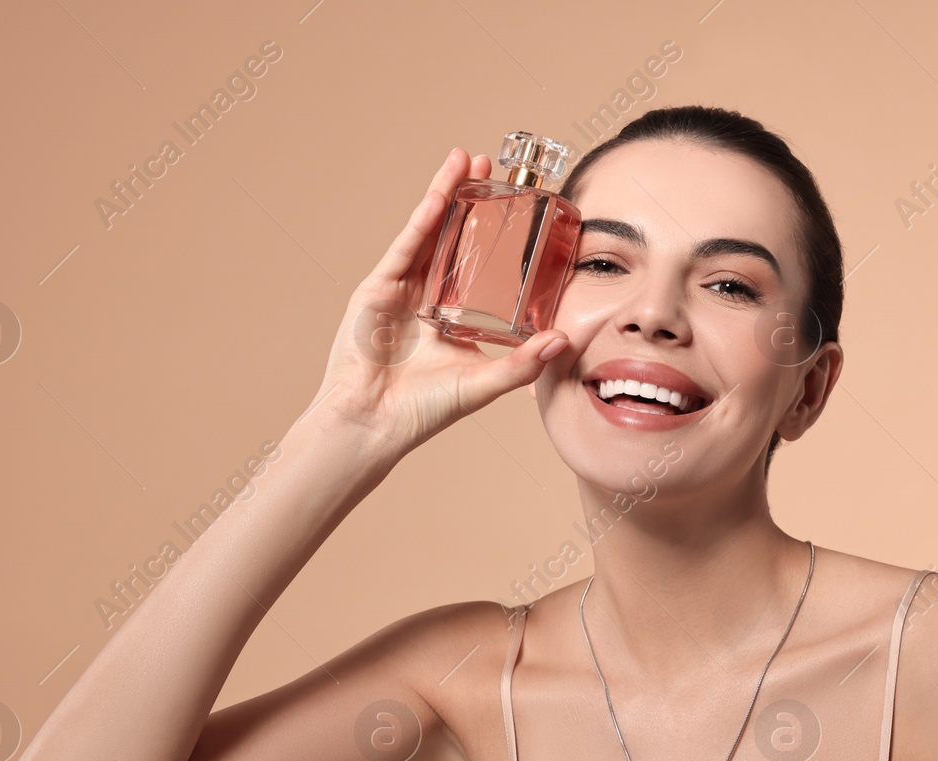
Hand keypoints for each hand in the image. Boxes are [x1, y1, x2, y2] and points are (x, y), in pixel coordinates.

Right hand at [307, 148, 570, 452]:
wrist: (373, 424)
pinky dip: (421, 222)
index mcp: (449, 317)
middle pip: (450, 237)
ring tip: (465, 159)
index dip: (493, 235)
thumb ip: (522, 363)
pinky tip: (438, 197)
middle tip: (492, 165)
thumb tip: (564, 340)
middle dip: (469, 200)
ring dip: (444, 194)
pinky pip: (404, 249)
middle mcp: (424, 298)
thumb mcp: (482, 383)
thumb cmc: (421, 411)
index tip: (517, 207)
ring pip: (426, 232)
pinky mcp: (376, 290)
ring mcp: (399, 291)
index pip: (475, 265)